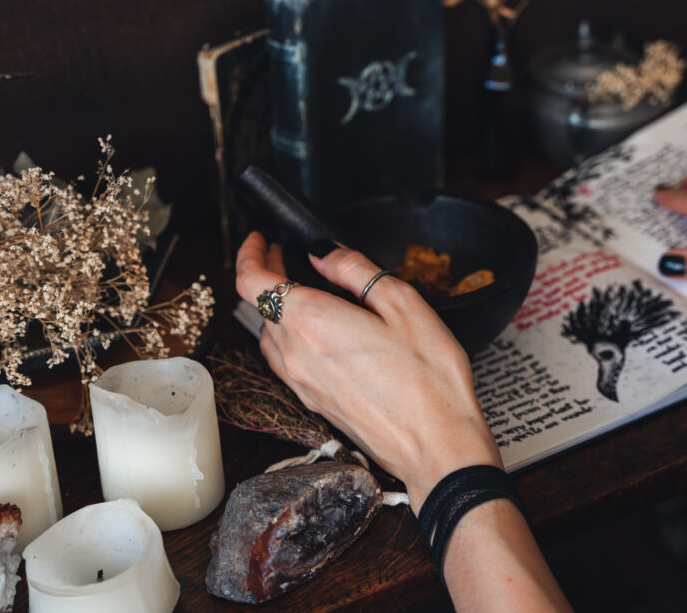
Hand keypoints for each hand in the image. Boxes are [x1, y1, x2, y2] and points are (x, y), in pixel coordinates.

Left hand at [234, 233, 500, 510]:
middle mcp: (296, 354)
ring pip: (269, 336)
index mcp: (312, 321)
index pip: (252, 281)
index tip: (261, 239)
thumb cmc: (429, 378)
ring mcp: (301, 383)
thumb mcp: (402, 303)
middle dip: (267, 275)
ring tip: (297, 291)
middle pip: (260, 306)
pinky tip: (312, 332)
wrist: (436, 446)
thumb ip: (354, 270)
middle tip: (283, 256)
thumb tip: (324, 253)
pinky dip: (286, 336)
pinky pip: (284, 361)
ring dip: (275, 308)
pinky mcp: (313, 403)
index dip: (250, 253)